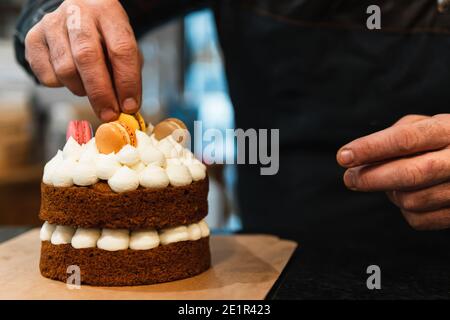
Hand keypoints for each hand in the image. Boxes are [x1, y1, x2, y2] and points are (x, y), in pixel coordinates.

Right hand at [24, 0, 141, 120]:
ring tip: (90, 87)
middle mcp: (78, 13)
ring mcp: (52, 24)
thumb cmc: (105, 38)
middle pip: (87, 57)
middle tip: (109, 114)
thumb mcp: (124, 48)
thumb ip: (128, 74)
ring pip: (65, 69)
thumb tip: (127, 107)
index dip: (127, 81)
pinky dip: (62, 86)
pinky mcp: (33, 38)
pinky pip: (47, 76)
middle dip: (101, 92)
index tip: (129, 106)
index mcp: (108, 12)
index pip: (121, 48)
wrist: (76, 18)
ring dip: (81, 89)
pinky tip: (71, 77)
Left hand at [336, 114, 449, 229]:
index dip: (370, 149)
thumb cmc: (443, 141)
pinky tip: (409, 195)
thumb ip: (394, 136)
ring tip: (390, 181)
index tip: (343, 157)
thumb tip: (359, 158)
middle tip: (349, 178)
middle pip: (410, 174)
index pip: (405, 139)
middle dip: (372, 178)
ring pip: (412, 200)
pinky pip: (419, 220)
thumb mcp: (425, 126)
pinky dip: (405, 210)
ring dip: (391, 193)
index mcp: (448, 130)